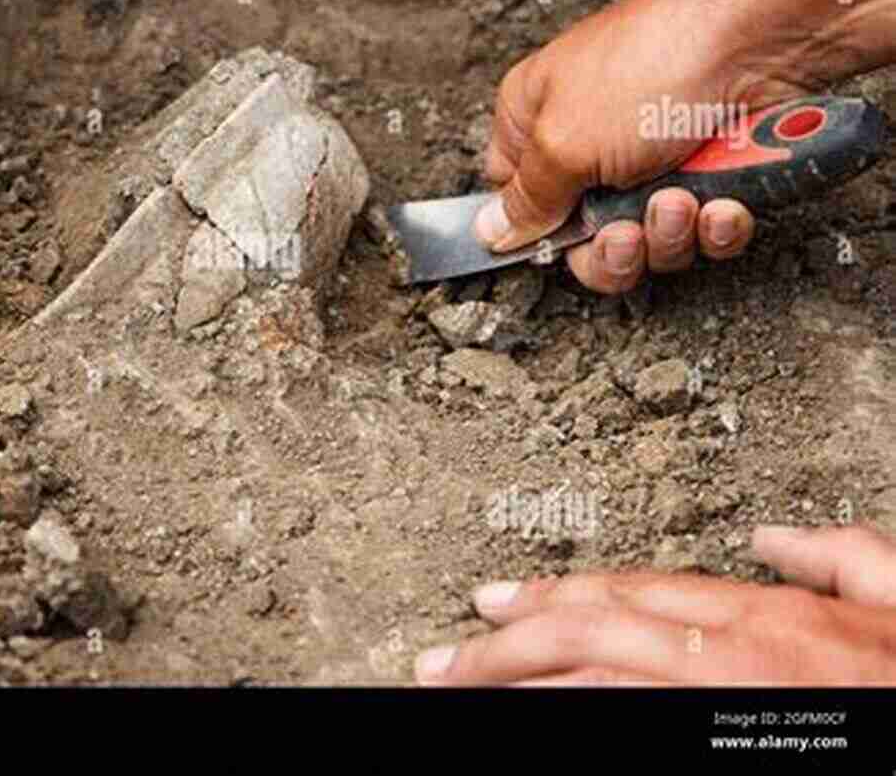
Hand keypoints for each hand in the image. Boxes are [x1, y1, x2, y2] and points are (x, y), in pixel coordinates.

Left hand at [415, 525, 895, 684]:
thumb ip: (837, 556)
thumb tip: (775, 536)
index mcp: (761, 612)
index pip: (628, 590)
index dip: (551, 594)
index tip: (495, 600)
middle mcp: (727, 653)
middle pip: (588, 634)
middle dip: (503, 645)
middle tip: (442, 661)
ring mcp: (717, 702)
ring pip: (591, 685)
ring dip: (513, 684)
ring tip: (454, 689)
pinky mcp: (719, 743)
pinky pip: (623, 729)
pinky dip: (570, 720)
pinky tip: (527, 721)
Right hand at [474, 0, 895, 293]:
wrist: (763, 37)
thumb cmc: (653, 64)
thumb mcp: (564, 142)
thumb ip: (525, 199)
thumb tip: (491, 232)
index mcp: (534, 120)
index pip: (514, 200)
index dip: (536, 232)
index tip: (562, 243)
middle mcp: (589, 142)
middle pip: (584, 238)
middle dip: (613, 248)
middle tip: (629, 231)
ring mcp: (652, 159)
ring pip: (648, 240)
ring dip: (668, 234)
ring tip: (683, 198)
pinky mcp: (711, 172)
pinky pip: (702, 230)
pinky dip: (715, 226)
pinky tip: (723, 203)